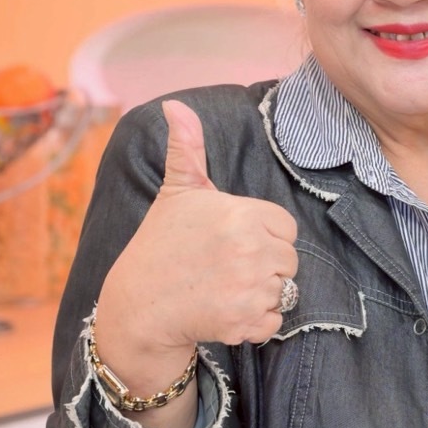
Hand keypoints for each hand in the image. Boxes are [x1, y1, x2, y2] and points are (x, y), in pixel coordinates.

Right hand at [95, 100, 298, 357]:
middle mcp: (251, 249)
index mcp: (242, 214)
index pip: (285, 227)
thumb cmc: (160, 246)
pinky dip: (256, 322)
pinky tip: (226, 310)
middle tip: (225, 267)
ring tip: (224, 288)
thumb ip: (188, 148)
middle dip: (264, 265)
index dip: (263, 235)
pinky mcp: (247, 322)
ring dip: (260, 293)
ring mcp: (250, 288)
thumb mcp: (176, 193)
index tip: (232, 241)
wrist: (138, 306)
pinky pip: (275, 320)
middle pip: (289, 260)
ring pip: (284, 290)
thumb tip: (174, 106)